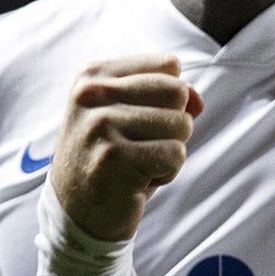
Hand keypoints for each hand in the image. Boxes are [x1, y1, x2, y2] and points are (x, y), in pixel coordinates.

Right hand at [50, 55, 203, 240]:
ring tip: (137, 163)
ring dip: (169, 152)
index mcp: (94, 74)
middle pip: (178, 93)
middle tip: (141, 146)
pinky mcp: (114, 157)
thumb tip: (198, 100)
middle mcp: (92, 94)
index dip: (170, 99)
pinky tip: (137, 180)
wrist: (76, 209)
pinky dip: (167, 172)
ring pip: (181, 125)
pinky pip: (176, 155)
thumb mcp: (134, 116)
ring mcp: (100, 124)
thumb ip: (170, 98)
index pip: (169, 66)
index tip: (137, 121)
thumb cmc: (111, 157)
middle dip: (174, 125)